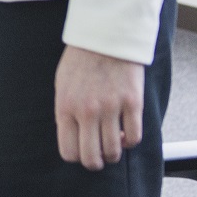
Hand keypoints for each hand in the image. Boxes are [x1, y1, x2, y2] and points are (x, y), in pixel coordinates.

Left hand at [55, 46, 145, 169]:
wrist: (105, 34)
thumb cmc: (81, 59)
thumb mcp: (62, 85)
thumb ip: (66, 112)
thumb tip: (72, 138)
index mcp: (65, 107)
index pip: (68, 152)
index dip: (77, 157)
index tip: (83, 152)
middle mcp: (87, 111)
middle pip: (92, 159)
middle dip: (96, 162)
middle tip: (100, 155)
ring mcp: (111, 108)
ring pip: (114, 152)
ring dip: (114, 152)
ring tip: (113, 141)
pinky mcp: (133, 102)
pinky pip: (134, 138)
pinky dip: (130, 140)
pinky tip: (125, 131)